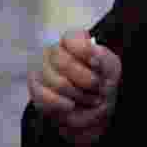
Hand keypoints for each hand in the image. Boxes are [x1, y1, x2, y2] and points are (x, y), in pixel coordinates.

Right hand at [27, 30, 121, 146]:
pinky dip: (63, 104)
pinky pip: (44, 98)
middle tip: (96, 86)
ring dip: (79, 94)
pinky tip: (71, 105)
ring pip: (58, 83)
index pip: (71, 39)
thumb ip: (103, 58)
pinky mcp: (35, 90)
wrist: (92, 107)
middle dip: (86, 79)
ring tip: (87, 97)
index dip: (86, 52)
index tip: (97, 64)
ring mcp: (40, 71)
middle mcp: (52, 52)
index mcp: (71, 41)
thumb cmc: (101, 81)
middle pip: (64, 64)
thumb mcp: (111, 67)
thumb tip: (93, 53)